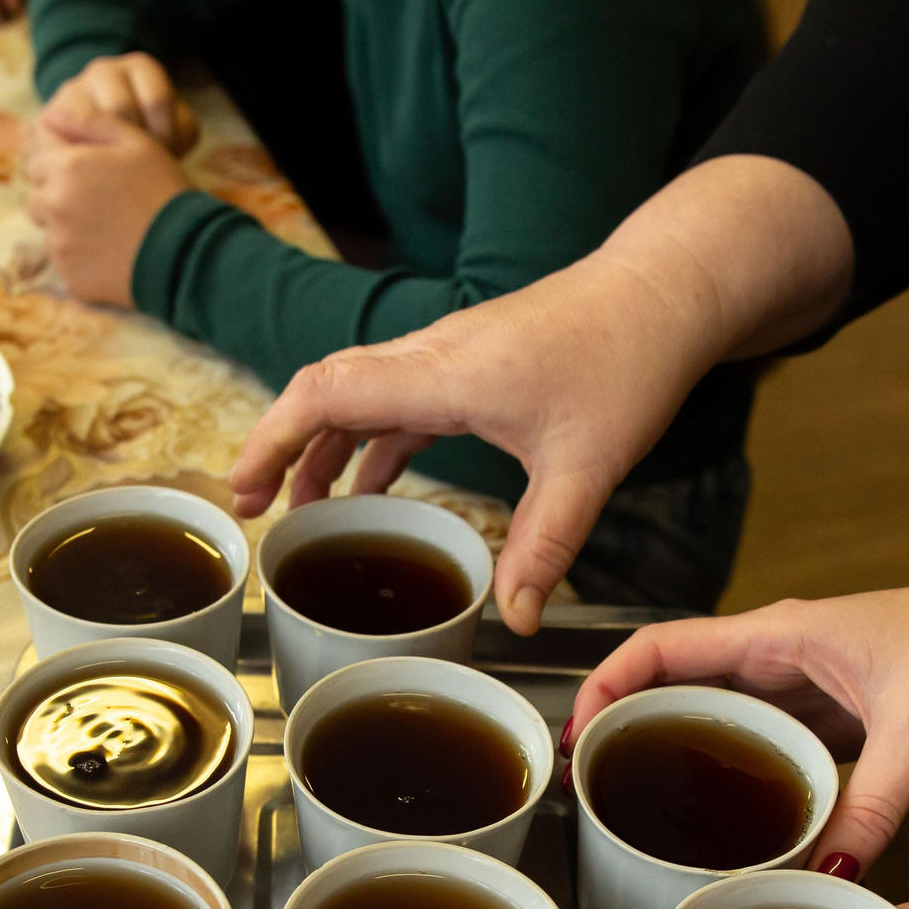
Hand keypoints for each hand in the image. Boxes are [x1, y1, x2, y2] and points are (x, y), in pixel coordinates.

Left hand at [25, 110, 191, 308]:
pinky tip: (110, 254)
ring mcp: (60, 244)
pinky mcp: (70, 276)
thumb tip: (52, 115)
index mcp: (66, 167)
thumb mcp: (135, 142)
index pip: (38, 163)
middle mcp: (54, 205)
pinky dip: (81, 259)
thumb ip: (90, 122)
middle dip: (60, 198)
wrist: (185, 252)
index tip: (90, 177)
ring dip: (68, 229)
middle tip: (99, 205)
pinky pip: (65, 263)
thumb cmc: (162, 190)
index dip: (62, 167)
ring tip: (106, 230)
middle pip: (38, 198)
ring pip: (49, 232)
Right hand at [43, 51, 198, 155]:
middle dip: (132, 145)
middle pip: (121, 110)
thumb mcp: (177, 130)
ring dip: (106, 153)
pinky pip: (64, 140)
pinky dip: (81, 161)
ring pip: (89, 122)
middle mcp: (105, 69)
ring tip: (116, 170)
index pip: (156, 101)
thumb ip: (181, 132)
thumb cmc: (151, 138)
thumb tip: (165, 148)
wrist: (107, 143)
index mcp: (141, 67)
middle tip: (138, 166)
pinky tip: (93, 173)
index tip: (164, 155)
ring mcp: (74, 88)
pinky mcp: (50, 116)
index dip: (164, 137)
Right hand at [229, 156, 853, 634]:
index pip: (326, 394)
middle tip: (250, 509)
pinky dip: (370, 441)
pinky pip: (397, 398)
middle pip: (325, 390)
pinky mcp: (471, 361)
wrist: (665, 290)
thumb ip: (544, 546)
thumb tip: (513, 618)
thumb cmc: (628, 358)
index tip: (243, 492)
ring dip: (322, 446)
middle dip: (279, 447)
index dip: (272, 440)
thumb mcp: (588, 467)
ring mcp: (449, 353)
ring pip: (358, 392)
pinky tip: (372, 486)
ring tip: (300, 509)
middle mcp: (432, 354)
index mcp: (442, 374)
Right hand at [566, 539, 908, 873]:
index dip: (605, 684)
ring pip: (712, 713)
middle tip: (587, 785)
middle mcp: (778, 652)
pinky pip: (758, 738)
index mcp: (778, 633)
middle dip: (622, 727)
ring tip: (633, 802)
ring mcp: (801, 682)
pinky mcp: (828, 710)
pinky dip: (728, 768)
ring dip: (669, 748)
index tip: (574, 732)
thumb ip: (875, 805)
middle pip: (672, 684)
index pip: (661, 647)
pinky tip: (724, 815)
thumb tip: (830, 872)